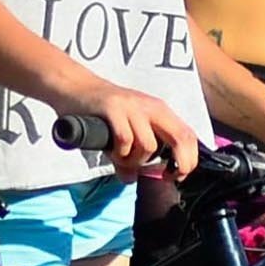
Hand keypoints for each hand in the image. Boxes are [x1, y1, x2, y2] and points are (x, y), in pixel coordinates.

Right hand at [63, 79, 205, 180]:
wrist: (74, 87)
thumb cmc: (102, 113)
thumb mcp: (124, 133)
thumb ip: (130, 156)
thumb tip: (131, 179)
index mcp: (160, 112)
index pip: (189, 135)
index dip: (190, 159)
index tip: (177, 176)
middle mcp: (151, 107)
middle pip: (180, 138)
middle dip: (180, 163)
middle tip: (165, 175)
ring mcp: (132, 106)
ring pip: (148, 145)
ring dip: (135, 160)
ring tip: (120, 157)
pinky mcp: (113, 108)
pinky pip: (125, 139)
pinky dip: (120, 152)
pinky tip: (111, 151)